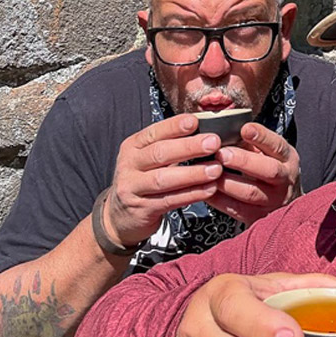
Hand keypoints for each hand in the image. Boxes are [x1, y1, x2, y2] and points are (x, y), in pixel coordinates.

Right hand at [99, 114, 224, 249]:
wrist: (120, 215)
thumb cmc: (142, 181)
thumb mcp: (147, 159)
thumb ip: (170, 146)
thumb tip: (204, 133)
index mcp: (132, 147)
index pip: (153, 133)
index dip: (174, 126)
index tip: (195, 121)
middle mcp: (129, 165)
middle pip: (159, 153)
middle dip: (188, 147)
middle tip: (213, 143)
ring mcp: (133, 188)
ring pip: (163, 179)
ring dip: (192, 174)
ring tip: (215, 169)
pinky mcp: (142, 209)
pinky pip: (170, 200)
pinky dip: (191, 194)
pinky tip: (209, 189)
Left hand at [205, 123, 301, 225]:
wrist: (284, 202)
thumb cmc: (269, 169)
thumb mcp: (268, 153)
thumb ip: (250, 143)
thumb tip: (223, 133)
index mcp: (287, 159)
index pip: (277, 146)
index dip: (262, 137)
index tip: (245, 129)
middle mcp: (284, 180)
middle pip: (268, 170)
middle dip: (243, 161)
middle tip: (222, 154)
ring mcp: (273, 201)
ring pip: (250, 192)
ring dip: (227, 182)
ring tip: (210, 172)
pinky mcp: (258, 216)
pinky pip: (236, 209)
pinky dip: (218, 199)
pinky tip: (205, 189)